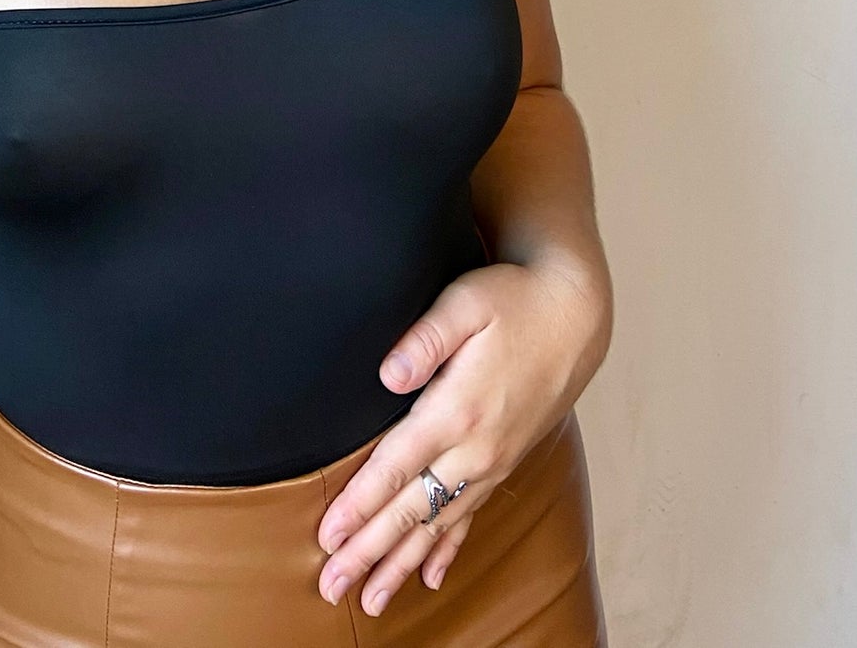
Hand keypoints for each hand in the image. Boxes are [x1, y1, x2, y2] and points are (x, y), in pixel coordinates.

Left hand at [315, 258, 608, 615]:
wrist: (572, 315)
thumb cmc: (512, 300)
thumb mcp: (465, 303)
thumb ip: (424, 339)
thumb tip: (389, 374)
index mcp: (458, 410)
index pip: (397, 467)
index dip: (360, 505)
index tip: (328, 537)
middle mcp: (476, 447)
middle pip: (412, 509)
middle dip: (369, 551)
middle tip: (330, 587)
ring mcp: (493, 461)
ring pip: (439, 524)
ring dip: (401, 563)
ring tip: (370, 601)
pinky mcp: (503, 461)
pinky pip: (471, 516)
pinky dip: (447, 550)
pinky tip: (428, 578)